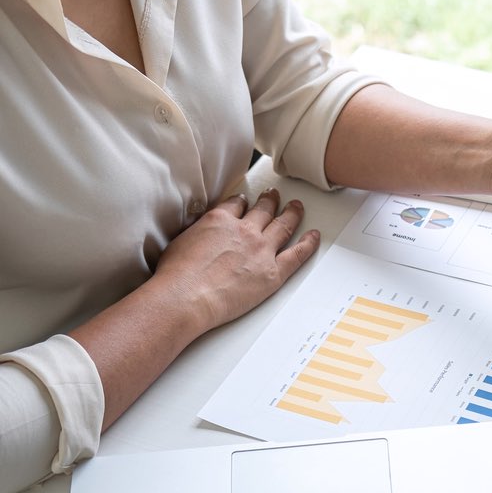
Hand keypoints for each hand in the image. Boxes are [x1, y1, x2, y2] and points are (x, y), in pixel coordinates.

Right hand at [153, 189, 319, 330]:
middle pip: (263, 210)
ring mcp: (262, 250)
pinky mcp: (273, 272)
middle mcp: (245, 230)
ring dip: (292, 214)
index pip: (236, 204)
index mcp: (219, 220)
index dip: (243, 202)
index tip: (246, 201)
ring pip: (283, 225)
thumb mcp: (180, 240)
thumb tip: (200, 233)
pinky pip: (297, 254)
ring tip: (297, 207)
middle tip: (274, 196)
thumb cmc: (176, 275)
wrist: (186, 296)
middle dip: (270, 201)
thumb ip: (197, 232)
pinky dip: (308, 244)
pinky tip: (314, 236)